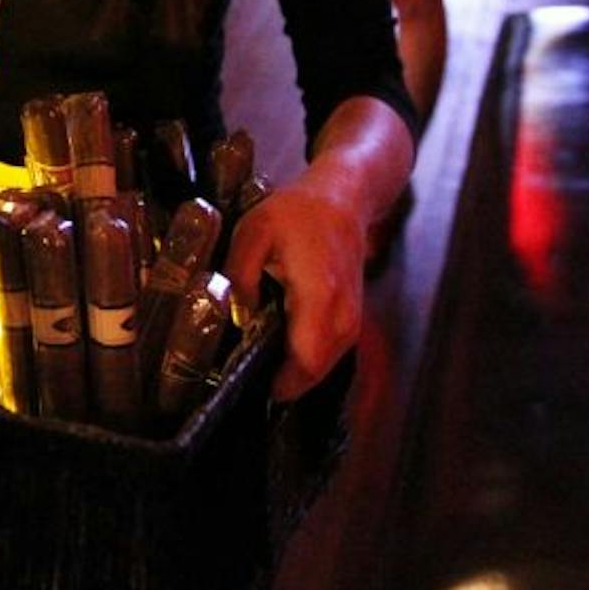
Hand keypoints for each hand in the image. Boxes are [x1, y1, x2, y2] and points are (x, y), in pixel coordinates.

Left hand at [221, 179, 368, 401]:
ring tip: (259, 366)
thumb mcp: (253, 232)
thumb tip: (235, 317)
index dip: (281, 384)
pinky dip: (306, 359)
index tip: (250, 388)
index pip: (306, 361)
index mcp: (319, 295)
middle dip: (283, 384)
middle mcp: (343, 315)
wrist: (342, 200)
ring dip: (295, 373)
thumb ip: (240, 275)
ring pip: (324, 368)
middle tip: (246, 380)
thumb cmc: (296, 213)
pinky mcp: (352, 319)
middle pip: (315, 373)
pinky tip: (280, 350)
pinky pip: (329, 354)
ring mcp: (352, 319)